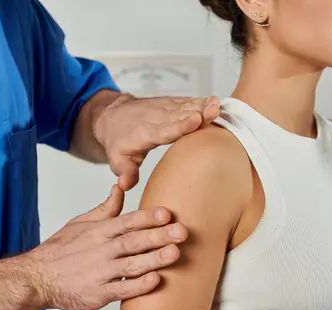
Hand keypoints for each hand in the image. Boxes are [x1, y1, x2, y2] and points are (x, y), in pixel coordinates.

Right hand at [22, 185, 187, 309]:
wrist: (35, 280)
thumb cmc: (60, 250)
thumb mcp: (80, 223)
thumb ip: (105, 208)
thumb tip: (120, 187)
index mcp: (99, 231)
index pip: (127, 221)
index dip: (147, 217)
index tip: (167, 213)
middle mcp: (101, 250)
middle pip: (133, 241)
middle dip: (159, 236)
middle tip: (182, 231)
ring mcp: (100, 273)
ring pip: (131, 264)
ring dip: (154, 258)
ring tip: (175, 253)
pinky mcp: (98, 294)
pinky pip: (121, 289)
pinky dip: (138, 286)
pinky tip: (155, 280)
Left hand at [93, 94, 220, 190]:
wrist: (112, 116)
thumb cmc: (119, 140)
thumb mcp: (117, 160)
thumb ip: (125, 173)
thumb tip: (125, 185)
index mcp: (146, 133)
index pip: (167, 130)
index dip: (182, 125)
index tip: (196, 120)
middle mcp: (158, 118)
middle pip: (182, 116)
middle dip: (199, 113)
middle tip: (215, 111)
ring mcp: (165, 109)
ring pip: (187, 106)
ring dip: (203, 105)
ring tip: (218, 104)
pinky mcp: (172, 104)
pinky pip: (188, 102)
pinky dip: (201, 102)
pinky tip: (215, 102)